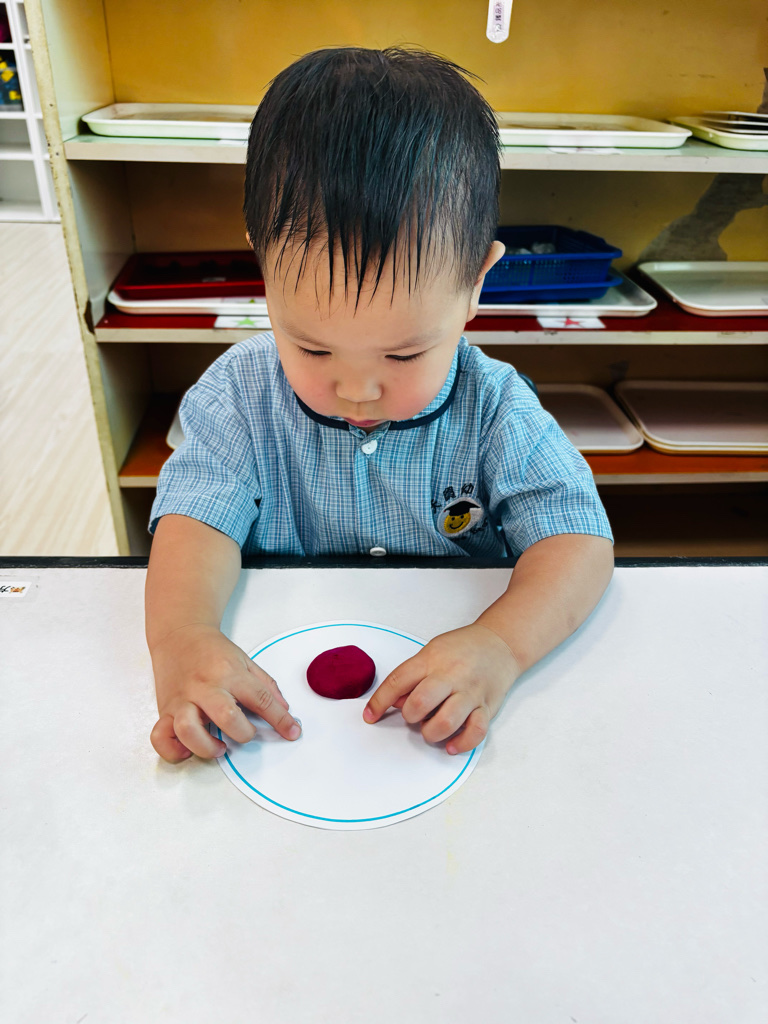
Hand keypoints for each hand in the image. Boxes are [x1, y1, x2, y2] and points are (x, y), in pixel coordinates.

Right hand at [149, 623, 301, 762]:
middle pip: (227, 716)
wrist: (179, 635)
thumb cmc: (212, 650)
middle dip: (243, 733)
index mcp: (230, 673)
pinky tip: (189, 749)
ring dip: (206, 746)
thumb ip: (266, 686)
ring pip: (188, 729)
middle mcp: (205, 686)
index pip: (261, 699)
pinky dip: (174, 751)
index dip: (280, 720)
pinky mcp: (164, 709)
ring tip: (218, 747)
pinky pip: (160, 737)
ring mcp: (182, 699)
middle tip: (246, 733)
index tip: (292, 732)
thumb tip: (284, 710)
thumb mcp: (245, 660)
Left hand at [362, 623, 520, 753]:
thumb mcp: (432, 651)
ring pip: (446, 721)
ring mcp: (471, 692)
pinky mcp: (487, 707)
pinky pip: (475, 732)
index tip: (370, 716)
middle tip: (413, 716)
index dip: (379, 701)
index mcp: (432, 660)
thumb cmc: (463, 648)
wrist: (501, 643)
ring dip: (431, 733)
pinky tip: (451, 745)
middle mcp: (451, 675)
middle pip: (420, 703)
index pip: (398, 681)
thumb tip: (394, 702)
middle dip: (410, 716)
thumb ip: (413, 675)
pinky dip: (461, 743)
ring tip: (431, 730)